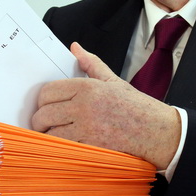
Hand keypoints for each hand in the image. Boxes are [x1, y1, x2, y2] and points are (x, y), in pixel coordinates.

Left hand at [30, 42, 180, 169]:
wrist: (155, 131)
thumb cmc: (135, 107)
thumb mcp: (113, 80)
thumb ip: (90, 64)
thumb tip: (75, 48)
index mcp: (88, 87)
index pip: (48, 91)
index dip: (42, 100)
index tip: (45, 105)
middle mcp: (84, 106)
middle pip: (44, 113)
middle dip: (40, 119)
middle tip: (44, 122)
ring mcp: (86, 128)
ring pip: (49, 132)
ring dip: (48, 134)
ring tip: (53, 134)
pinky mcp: (89, 146)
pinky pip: (62, 146)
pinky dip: (59, 146)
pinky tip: (65, 143)